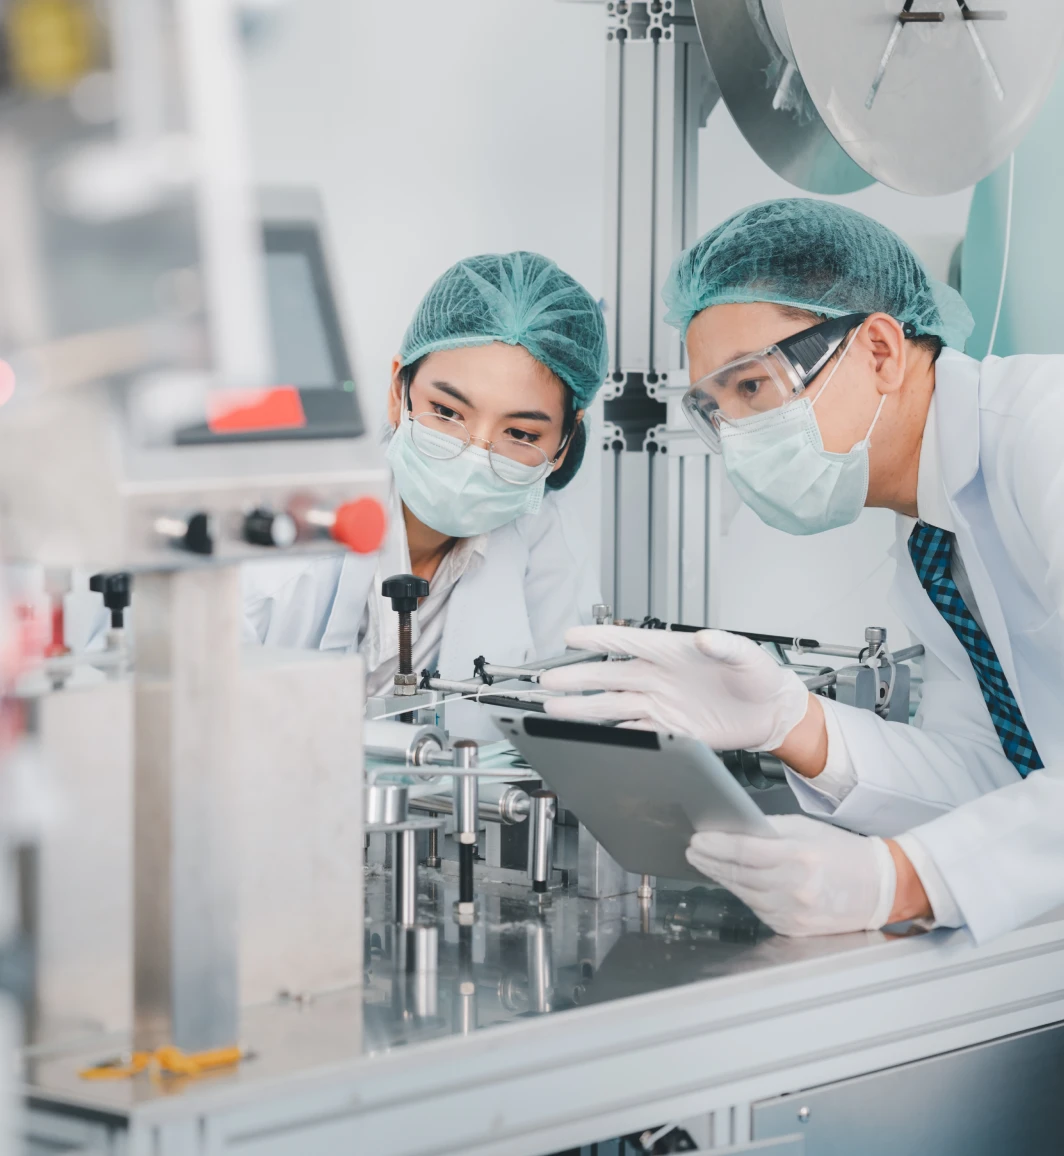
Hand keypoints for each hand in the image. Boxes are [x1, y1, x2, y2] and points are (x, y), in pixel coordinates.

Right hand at [540, 625, 810, 751]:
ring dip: (584, 708)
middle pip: (609, 676)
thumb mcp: (748, 656)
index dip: (598, 638)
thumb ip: (726, 647)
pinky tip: (592, 738)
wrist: (770, 712)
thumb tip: (706, 639)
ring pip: (613, 705)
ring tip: (555, 709)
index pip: (628, 641)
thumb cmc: (760, 677)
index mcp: (672, 651)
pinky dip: (613, 735)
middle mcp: (660, 676)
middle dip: (577, 678)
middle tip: (549, 681)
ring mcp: (661, 704)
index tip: (571, 637)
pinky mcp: (670, 730)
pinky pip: (634, 732)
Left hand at [686, 815, 896, 936]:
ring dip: (721, 878)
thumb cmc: (843, 853)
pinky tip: (732, 882)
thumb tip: (732, 829)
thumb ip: (768, 830)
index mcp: (799, 858)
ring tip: (706, 863)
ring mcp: (793, 913)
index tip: (698, 838)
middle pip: (739, 874)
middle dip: (711, 861)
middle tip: (694, 851)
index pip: (744, 851)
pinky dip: (743, 894)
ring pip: (744, 894)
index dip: (716, 845)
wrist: (878, 889)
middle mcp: (795, 889)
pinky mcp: (793, 929)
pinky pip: (758, 910)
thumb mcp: (805, 829)